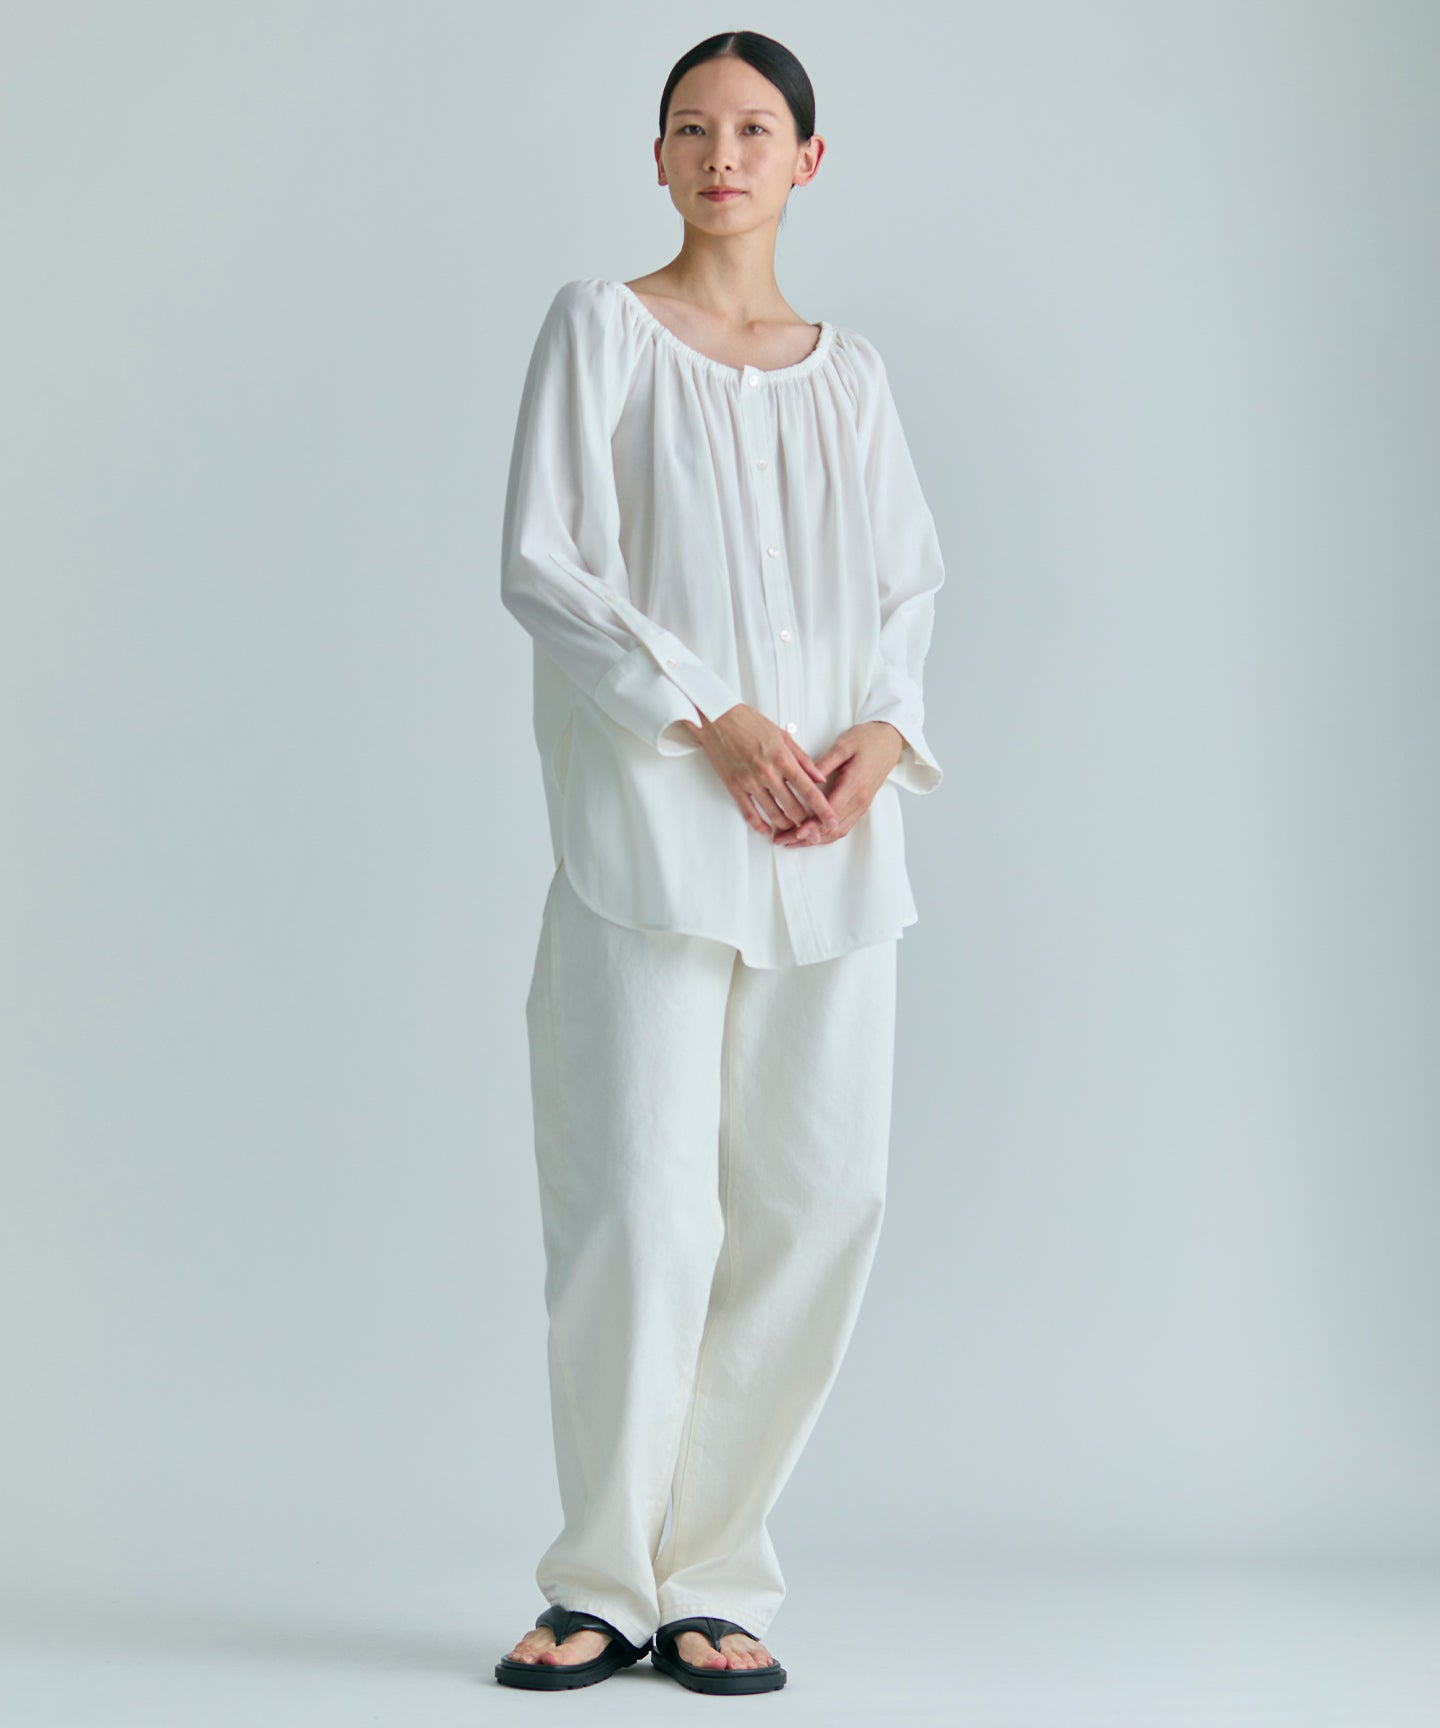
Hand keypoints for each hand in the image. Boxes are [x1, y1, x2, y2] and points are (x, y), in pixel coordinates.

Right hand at [677, 705, 840, 837]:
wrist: (718, 719)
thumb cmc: (750, 723)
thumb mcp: (783, 736)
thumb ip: (803, 759)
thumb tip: (820, 777)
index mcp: (783, 759)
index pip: (809, 791)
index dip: (823, 810)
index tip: (832, 821)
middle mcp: (768, 773)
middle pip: (794, 808)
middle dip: (806, 823)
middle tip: (813, 830)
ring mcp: (750, 782)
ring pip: (773, 814)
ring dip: (786, 826)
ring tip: (793, 829)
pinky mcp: (735, 787)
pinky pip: (749, 814)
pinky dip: (760, 825)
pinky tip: (767, 829)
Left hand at [770, 723, 904, 846]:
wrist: (889, 741)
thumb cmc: (867, 739)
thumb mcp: (843, 746)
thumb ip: (823, 764)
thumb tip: (803, 779)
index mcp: (854, 784)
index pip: (830, 812)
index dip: (811, 824)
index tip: (795, 831)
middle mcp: (859, 799)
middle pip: (831, 828)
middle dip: (806, 837)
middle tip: (782, 840)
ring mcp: (862, 805)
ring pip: (837, 832)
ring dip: (814, 840)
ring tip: (791, 842)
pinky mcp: (861, 806)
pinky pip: (844, 827)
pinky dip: (826, 836)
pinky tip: (811, 837)